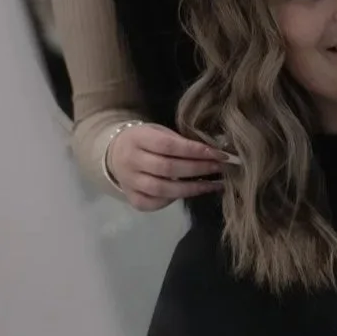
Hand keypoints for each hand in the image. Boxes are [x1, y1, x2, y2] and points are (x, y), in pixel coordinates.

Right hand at [107, 122, 231, 211]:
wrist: (116, 153)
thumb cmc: (148, 140)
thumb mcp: (161, 132)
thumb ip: (181, 141)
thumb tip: (214, 152)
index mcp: (138, 138)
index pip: (169, 146)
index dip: (195, 150)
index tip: (219, 154)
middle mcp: (131, 161)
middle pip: (167, 168)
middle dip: (198, 169)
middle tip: (221, 167)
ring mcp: (129, 182)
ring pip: (162, 189)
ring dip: (192, 188)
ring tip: (214, 184)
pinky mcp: (131, 198)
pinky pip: (153, 203)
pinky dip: (173, 200)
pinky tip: (190, 194)